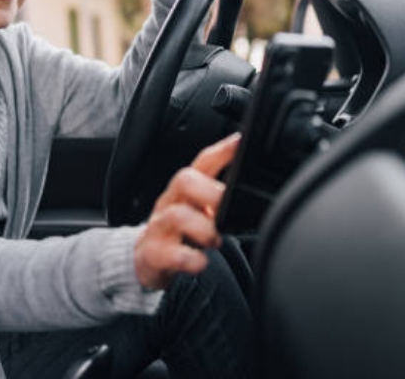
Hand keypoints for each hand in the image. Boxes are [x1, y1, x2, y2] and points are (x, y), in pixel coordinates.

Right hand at [134, 133, 240, 289]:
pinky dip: (190, 259)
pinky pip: (169, 253)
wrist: (149, 258)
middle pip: (183, 180)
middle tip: (225, 206)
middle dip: (208, 191)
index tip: (240, 142)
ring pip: (176, 216)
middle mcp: (171, 202)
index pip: (203, 162)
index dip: (221, 151)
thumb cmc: (181, 231)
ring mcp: (160, 227)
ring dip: (203, 228)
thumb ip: (223, 200)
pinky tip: (201, 262)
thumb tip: (255, 190)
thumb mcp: (200, 210)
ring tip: (215, 240)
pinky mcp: (154, 253)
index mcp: (186, 190)